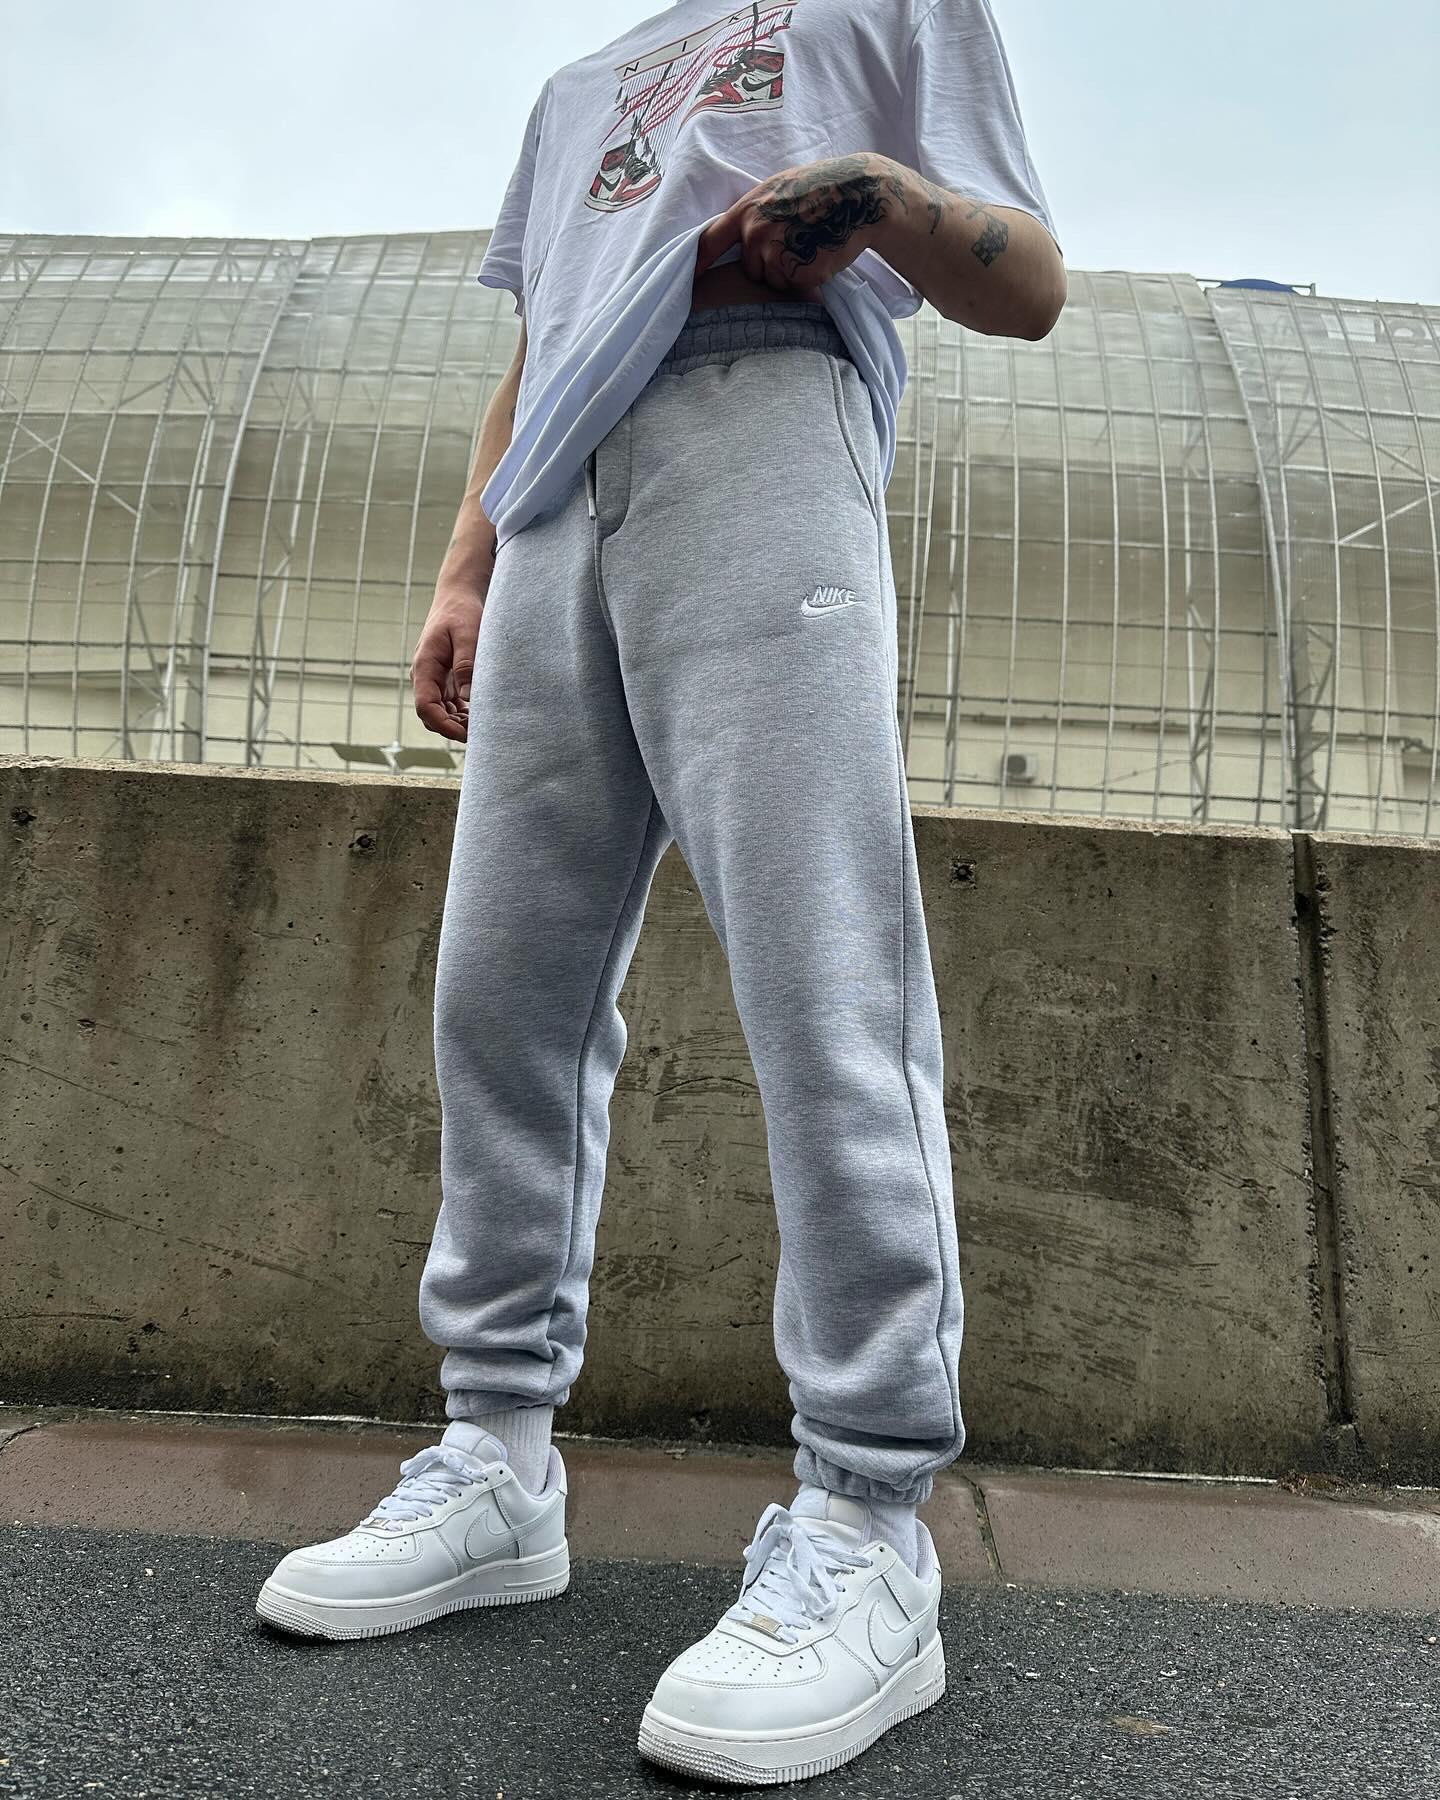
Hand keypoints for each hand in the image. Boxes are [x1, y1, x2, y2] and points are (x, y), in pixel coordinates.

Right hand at [409, 581, 483, 741]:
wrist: (457, 598)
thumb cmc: (461, 612)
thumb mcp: (467, 634)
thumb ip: (466, 664)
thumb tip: (468, 697)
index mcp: (424, 667)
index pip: (425, 706)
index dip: (443, 725)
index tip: (465, 734)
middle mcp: (424, 677)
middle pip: (431, 715)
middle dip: (452, 728)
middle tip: (481, 733)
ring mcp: (433, 680)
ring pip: (440, 712)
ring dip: (458, 723)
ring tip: (484, 726)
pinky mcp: (444, 680)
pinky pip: (449, 705)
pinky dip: (462, 714)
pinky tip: (480, 715)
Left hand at [694, 153, 902, 299]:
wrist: (858, 195)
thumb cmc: (821, 189)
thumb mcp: (778, 189)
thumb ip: (754, 211)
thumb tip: (735, 232)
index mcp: (747, 210)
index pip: (710, 241)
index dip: (699, 262)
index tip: (689, 278)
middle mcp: (755, 233)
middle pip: (751, 270)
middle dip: (770, 266)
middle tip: (797, 242)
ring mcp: (776, 254)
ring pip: (774, 282)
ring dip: (790, 274)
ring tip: (811, 245)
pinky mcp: (798, 272)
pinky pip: (796, 288)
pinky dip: (808, 281)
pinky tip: (822, 255)